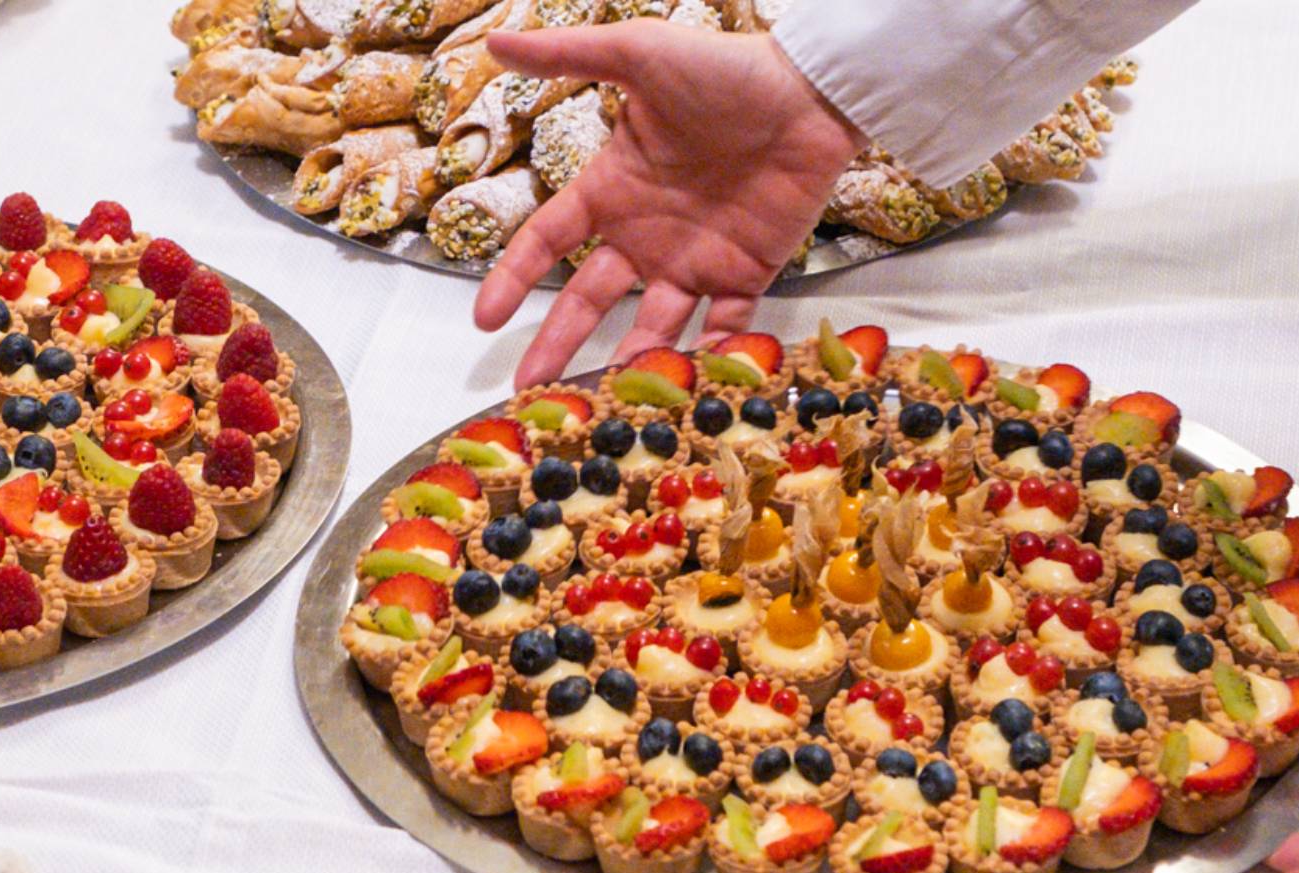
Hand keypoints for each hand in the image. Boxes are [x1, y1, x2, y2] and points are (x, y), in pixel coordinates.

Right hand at [473, 22, 865, 389]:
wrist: (814, 90)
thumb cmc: (727, 69)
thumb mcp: (639, 53)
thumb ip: (567, 54)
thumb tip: (496, 39)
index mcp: (612, 189)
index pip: (547, 242)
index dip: (513, 278)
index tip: (484, 318)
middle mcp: (645, 234)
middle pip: (589, 302)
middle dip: (557, 345)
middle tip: (529, 391)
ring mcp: (695, 260)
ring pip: (651, 326)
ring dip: (629, 366)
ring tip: (604, 407)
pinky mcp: (747, 275)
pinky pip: (723, 328)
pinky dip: (709, 360)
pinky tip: (686, 393)